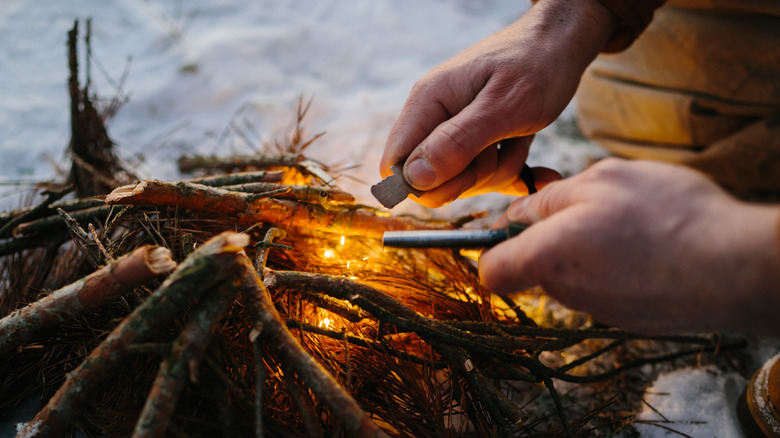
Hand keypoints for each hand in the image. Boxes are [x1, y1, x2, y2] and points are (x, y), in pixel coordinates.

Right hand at [380, 0, 617, 206]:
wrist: (563, 42)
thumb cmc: (537, 65)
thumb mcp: (504, 107)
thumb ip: (458, 142)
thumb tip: (414, 178)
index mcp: (428, 102)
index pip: (395, 165)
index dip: (424, 185)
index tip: (464, 176)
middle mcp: (434, 117)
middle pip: (430, 179)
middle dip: (470, 178)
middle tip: (500, 148)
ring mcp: (455, 129)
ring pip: (461, 179)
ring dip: (497, 170)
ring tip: (520, 137)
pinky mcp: (477, 139)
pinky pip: (484, 174)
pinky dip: (510, 170)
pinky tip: (532, 157)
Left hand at [479, 159, 779, 334]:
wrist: (739, 269)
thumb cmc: (669, 217)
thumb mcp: (603, 180)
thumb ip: (549, 198)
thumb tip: (519, 212)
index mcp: (547, 258)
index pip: (492, 270)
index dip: (493, 244)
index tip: (513, 222)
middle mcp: (567, 292)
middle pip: (536, 263)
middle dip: (552, 233)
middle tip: (594, 205)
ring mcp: (599, 310)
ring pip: (573, 271)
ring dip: (588, 245)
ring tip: (631, 223)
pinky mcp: (629, 318)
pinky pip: (605, 284)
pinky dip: (616, 263)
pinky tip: (650, 245)